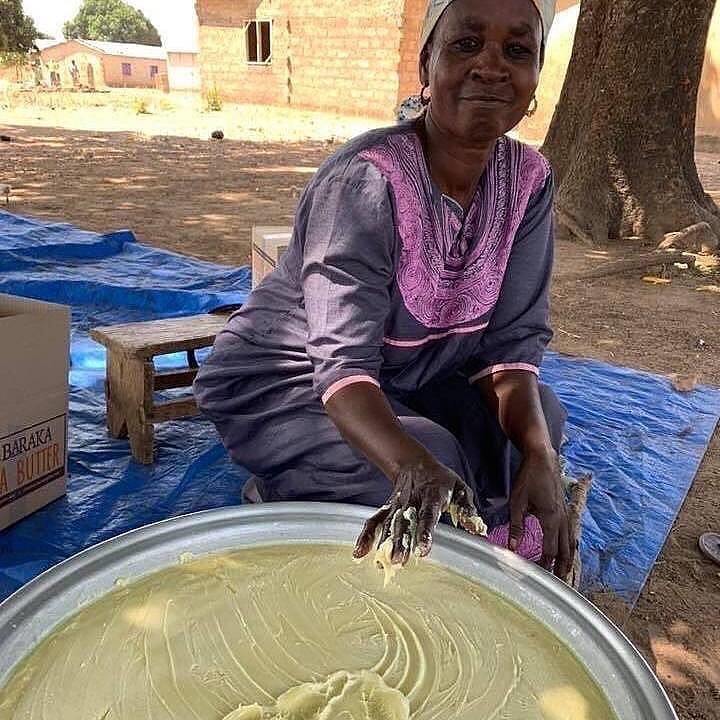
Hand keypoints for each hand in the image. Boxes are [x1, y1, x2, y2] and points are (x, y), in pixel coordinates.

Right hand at [353, 459, 479, 564]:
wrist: (415, 464)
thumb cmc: (443, 481)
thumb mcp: (460, 489)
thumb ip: (468, 509)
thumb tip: (477, 529)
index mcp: (432, 495)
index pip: (428, 514)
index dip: (425, 532)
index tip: (422, 550)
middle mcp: (412, 501)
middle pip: (405, 522)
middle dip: (400, 542)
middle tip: (398, 561)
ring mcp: (397, 505)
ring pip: (389, 523)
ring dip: (384, 542)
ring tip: (382, 563)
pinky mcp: (388, 508)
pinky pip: (376, 521)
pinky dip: (366, 535)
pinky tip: (360, 552)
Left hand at [509, 449, 572, 577]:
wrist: (543, 458)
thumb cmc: (528, 478)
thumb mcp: (517, 502)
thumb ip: (516, 526)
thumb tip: (512, 548)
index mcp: (550, 520)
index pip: (549, 551)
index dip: (545, 566)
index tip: (540, 580)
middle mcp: (562, 519)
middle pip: (564, 551)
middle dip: (562, 568)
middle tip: (562, 586)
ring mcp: (565, 513)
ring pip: (570, 542)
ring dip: (568, 559)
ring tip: (567, 573)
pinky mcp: (564, 508)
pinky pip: (570, 532)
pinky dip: (569, 545)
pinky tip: (567, 549)